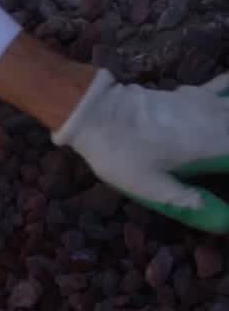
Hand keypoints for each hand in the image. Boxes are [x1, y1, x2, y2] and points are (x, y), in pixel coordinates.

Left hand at [53, 69, 228, 232]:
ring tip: (218, 153)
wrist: (95, 111)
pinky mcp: (193, 93)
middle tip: (221, 170)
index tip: (227, 186)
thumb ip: (190, 202)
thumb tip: (224, 223)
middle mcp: (218, 119)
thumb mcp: (152, 187)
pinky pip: (226, 88)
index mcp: (215, 145)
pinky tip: (225, 107)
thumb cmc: (121, 154)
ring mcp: (208, 102)